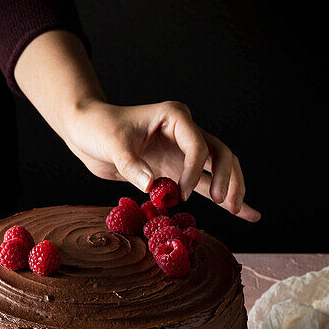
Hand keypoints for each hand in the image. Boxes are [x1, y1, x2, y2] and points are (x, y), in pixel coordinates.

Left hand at [14, 31, 259, 220]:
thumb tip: (152, 186)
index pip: (199, 145)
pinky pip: (203, 184)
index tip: (180, 193)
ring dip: (231, 188)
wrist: (86, 131)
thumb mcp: (112, 144)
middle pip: (220, 154)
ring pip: (218, 168)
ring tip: (239, 212)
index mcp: (175, 116)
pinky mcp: (176, 169)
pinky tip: (242, 212)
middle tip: (224, 205)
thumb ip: (132, 165)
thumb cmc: (98, 128)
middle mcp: (185, 132)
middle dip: (226, 179)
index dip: (195, 171)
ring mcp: (182, 152)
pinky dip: (221, 197)